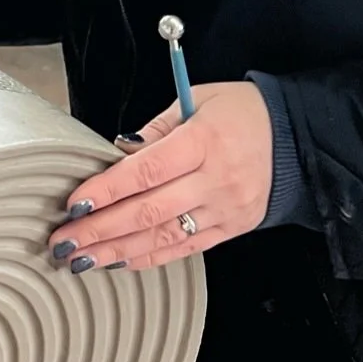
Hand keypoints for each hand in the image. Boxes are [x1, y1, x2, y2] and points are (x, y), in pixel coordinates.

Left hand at [44, 81, 272, 272]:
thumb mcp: (197, 100)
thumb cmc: (242, 113)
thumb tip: (117, 152)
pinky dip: (150, 256)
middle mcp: (216, 180)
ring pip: (163, 236)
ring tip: (81, 258)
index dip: (105, 190)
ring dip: (117, 250)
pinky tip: (119, 261)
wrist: (299, 137)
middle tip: (62, 242)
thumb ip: (155, 129)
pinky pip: (185, 247)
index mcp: (203, 142)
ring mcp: (226, 209)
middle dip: (99, 229)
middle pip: (148, 211)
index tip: (73, 204)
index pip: (145, 171)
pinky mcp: (233, 228)